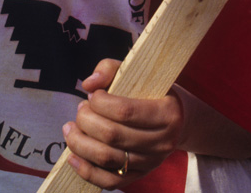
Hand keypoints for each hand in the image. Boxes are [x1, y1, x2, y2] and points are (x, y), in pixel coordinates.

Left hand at [62, 59, 182, 188]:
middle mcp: (162, 141)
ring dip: (80, 144)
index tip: (93, 95)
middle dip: (86, 121)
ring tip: (71, 129)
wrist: (179, 121)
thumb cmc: (155, 92)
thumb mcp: (141, 73)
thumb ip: (112, 69)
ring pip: (107, 159)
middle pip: (112, 136)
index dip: (100, 103)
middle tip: (80, 110)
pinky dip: (86, 171)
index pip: (125, 111)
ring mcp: (152, 162)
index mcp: (167, 113)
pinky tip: (73, 156)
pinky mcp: (141, 176)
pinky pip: (109, 181)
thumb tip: (89, 84)